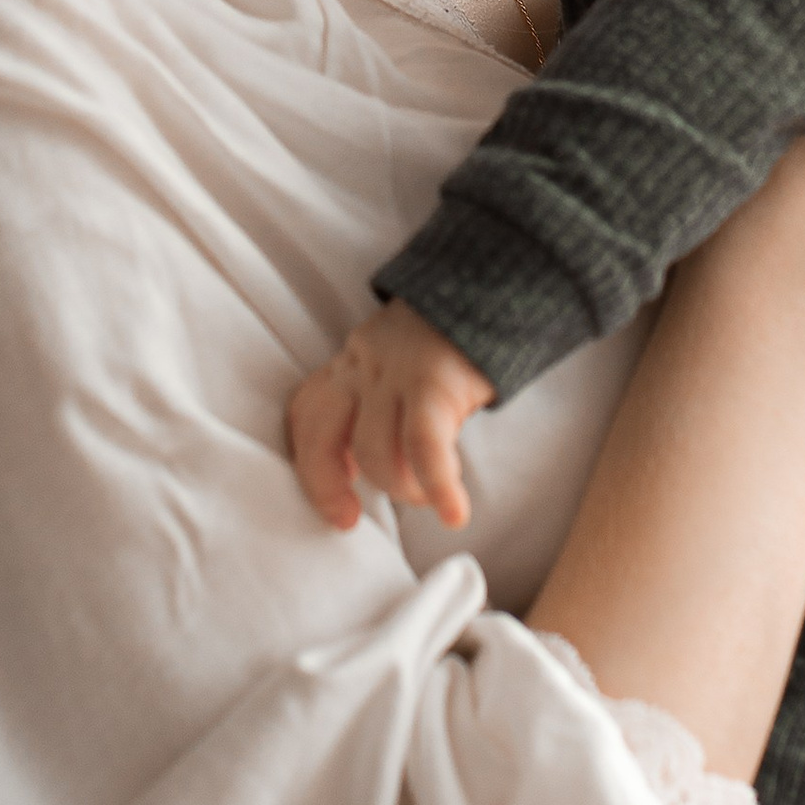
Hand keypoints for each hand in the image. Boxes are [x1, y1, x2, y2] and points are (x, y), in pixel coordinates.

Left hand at [288, 301, 494, 531]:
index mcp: (352, 361)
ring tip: (426, 498)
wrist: (498, 285)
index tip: (334, 495)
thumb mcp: (401, 362)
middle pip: (320, 434)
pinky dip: (437, 488)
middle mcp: (363, 365)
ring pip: (373, 450)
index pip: (306, 411)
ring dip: (400, 489)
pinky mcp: (434, 383)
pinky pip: (424, 448)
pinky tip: (455, 513)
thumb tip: (368, 464)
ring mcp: (395, 373)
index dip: (309, 460)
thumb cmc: (454, 339)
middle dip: (325, 486)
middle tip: (348, 520)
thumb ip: (380, 400)